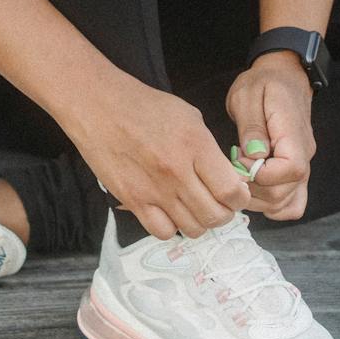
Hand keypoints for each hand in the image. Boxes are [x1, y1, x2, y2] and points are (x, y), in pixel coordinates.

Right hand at [59, 69, 249, 239]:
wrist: (99, 105)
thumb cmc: (145, 107)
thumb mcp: (190, 117)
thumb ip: (211, 150)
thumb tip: (229, 178)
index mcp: (196, 145)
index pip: (231, 191)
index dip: (240, 198)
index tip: (237, 194)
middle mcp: (177, 172)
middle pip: (215, 216)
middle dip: (224, 213)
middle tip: (218, 203)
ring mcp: (153, 190)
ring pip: (193, 229)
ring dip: (200, 222)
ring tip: (194, 207)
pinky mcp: (133, 201)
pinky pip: (163, 232)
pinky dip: (172, 227)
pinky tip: (170, 212)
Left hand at [228, 50, 315, 220]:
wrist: (284, 76)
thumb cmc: (264, 83)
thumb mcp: (248, 95)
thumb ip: (252, 127)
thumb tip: (254, 156)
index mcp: (293, 134)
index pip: (289, 170)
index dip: (260, 174)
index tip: (241, 159)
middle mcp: (304, 155)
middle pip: (284, 193)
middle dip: (252, 189)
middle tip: (234, 167)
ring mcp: (303, 166)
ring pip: (286, 204)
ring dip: (257, 200)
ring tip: (241, 176)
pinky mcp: (296, 172)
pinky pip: (292, 203)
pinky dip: (273, 206)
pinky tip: (254, 190)